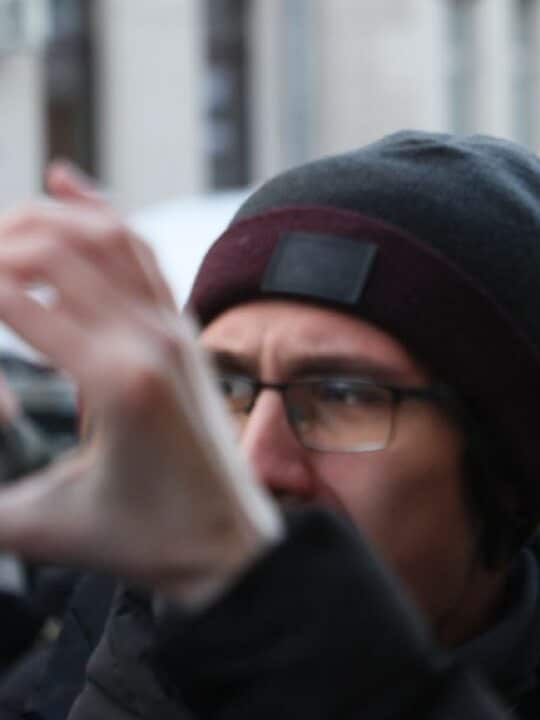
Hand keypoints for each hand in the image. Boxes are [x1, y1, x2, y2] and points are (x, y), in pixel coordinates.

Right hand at [0, 162, 281, 609]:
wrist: (232, 547)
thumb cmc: (144, 543)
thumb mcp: (41, 529)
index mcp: (115, 380)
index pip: (10, 296)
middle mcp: (152, 339)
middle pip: (53, 248)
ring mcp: (176, 330)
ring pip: (105, 234)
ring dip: (40, 216)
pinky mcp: (185, 331)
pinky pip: (142, 251)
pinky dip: (99, 210)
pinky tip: (62, 183)